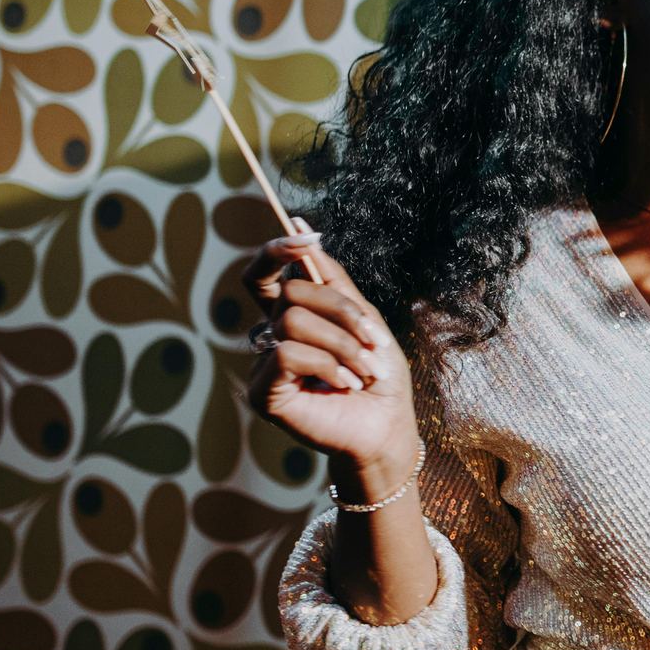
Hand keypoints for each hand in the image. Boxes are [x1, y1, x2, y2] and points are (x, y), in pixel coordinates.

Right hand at [240, 217, 417, 477]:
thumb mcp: (364, 317)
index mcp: (294, 315)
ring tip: (364, 370)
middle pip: (290, 291)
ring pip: (292, 320)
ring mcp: (265, 363)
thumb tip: (301, 225)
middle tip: (372, 338)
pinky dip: (327, 364)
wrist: (386, 424)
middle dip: (341, 310)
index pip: (266, 274)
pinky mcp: (263, 390)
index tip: (307, 238)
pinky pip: (287, 353)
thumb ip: (332, 278)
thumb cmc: (378, 375)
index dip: (277, 250)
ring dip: (341, 343)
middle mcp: (273, 335)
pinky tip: (345, 383)